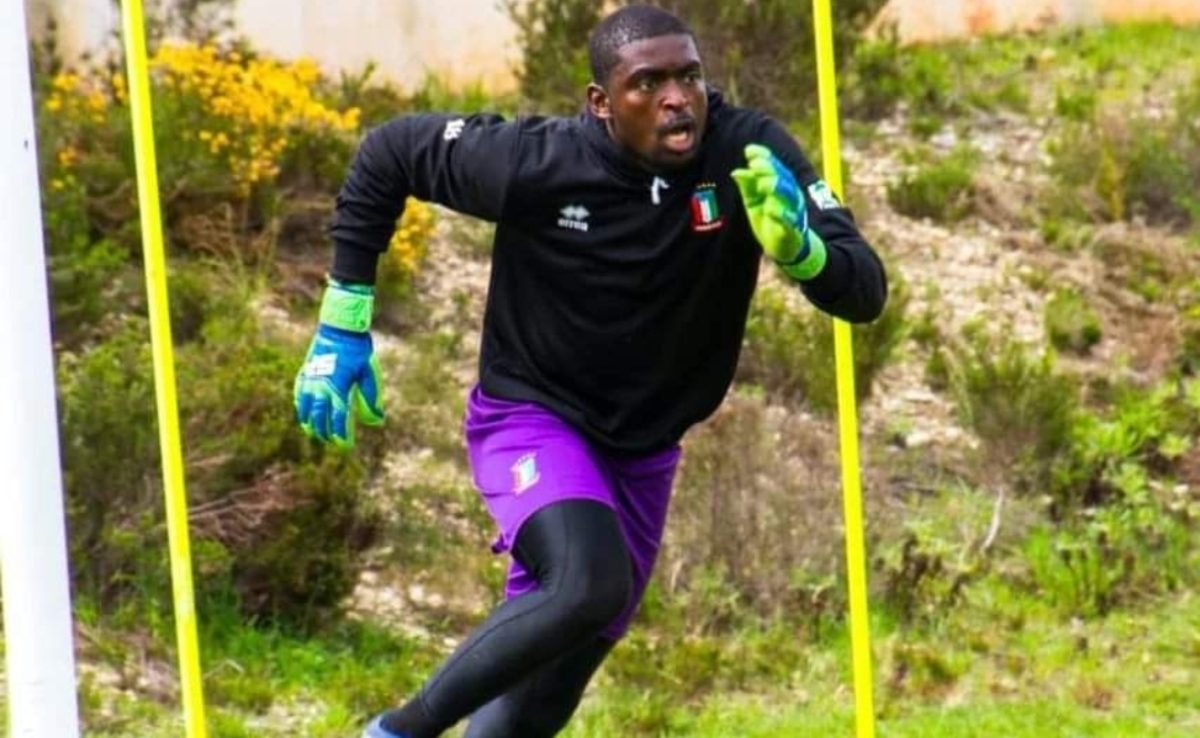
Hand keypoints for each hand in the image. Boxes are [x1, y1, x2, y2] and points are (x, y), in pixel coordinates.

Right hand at [293, 280, 383, 448]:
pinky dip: (301, 405)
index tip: (346, 445)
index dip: (341, 435)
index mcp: (338, 388)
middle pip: (319, 417)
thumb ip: (371, 398)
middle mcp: (321, 386)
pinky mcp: (305, 371)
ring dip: (310, 422)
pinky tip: (304, 411)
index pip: (338, 419)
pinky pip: (299, 393)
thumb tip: (377, 421)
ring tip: (314, 432)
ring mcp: (310, 379)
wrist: (339, 327)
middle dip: (325, 432)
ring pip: (305, 408)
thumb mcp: (369, 373)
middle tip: (332, 441)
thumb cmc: (358, 350)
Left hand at [731, 143, 826, 279]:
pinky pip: (788, 220)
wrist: (784, 246)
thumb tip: (736, 172)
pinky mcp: (792, 229)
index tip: (749, 151)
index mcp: (781, 184)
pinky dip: (780, 215)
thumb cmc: (769, 219)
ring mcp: (793, 210)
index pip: (775, 166)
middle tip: (754, 165)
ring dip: (776, 188)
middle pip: (782, 178)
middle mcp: (790, 194)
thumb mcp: (753, 201)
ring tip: (762, 184)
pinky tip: (770, 209)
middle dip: (769, 170)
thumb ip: (747, 186)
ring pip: (788, 196)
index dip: (764, 157)